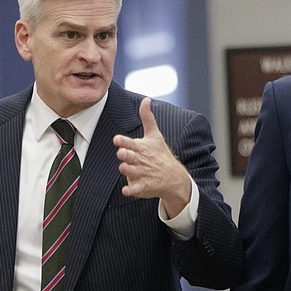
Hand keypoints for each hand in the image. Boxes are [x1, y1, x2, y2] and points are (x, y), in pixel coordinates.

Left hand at [113, 97, 190, 218]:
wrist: (173, 176)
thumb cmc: (160, 154)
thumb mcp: (155, 135)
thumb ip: (147, 118)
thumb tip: (146, 99)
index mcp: (142, 148)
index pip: (130, 143)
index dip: (123, 141)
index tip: (116, 139)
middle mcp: (141, 160)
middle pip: (131, 157)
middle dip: (126, 155)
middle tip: (121, 153)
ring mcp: (142, 173)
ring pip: (132, 172)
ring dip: (128, 170)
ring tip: (123, 167)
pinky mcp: (143, 186)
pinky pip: (136, 188)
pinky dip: (131, 190)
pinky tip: (126, 191)